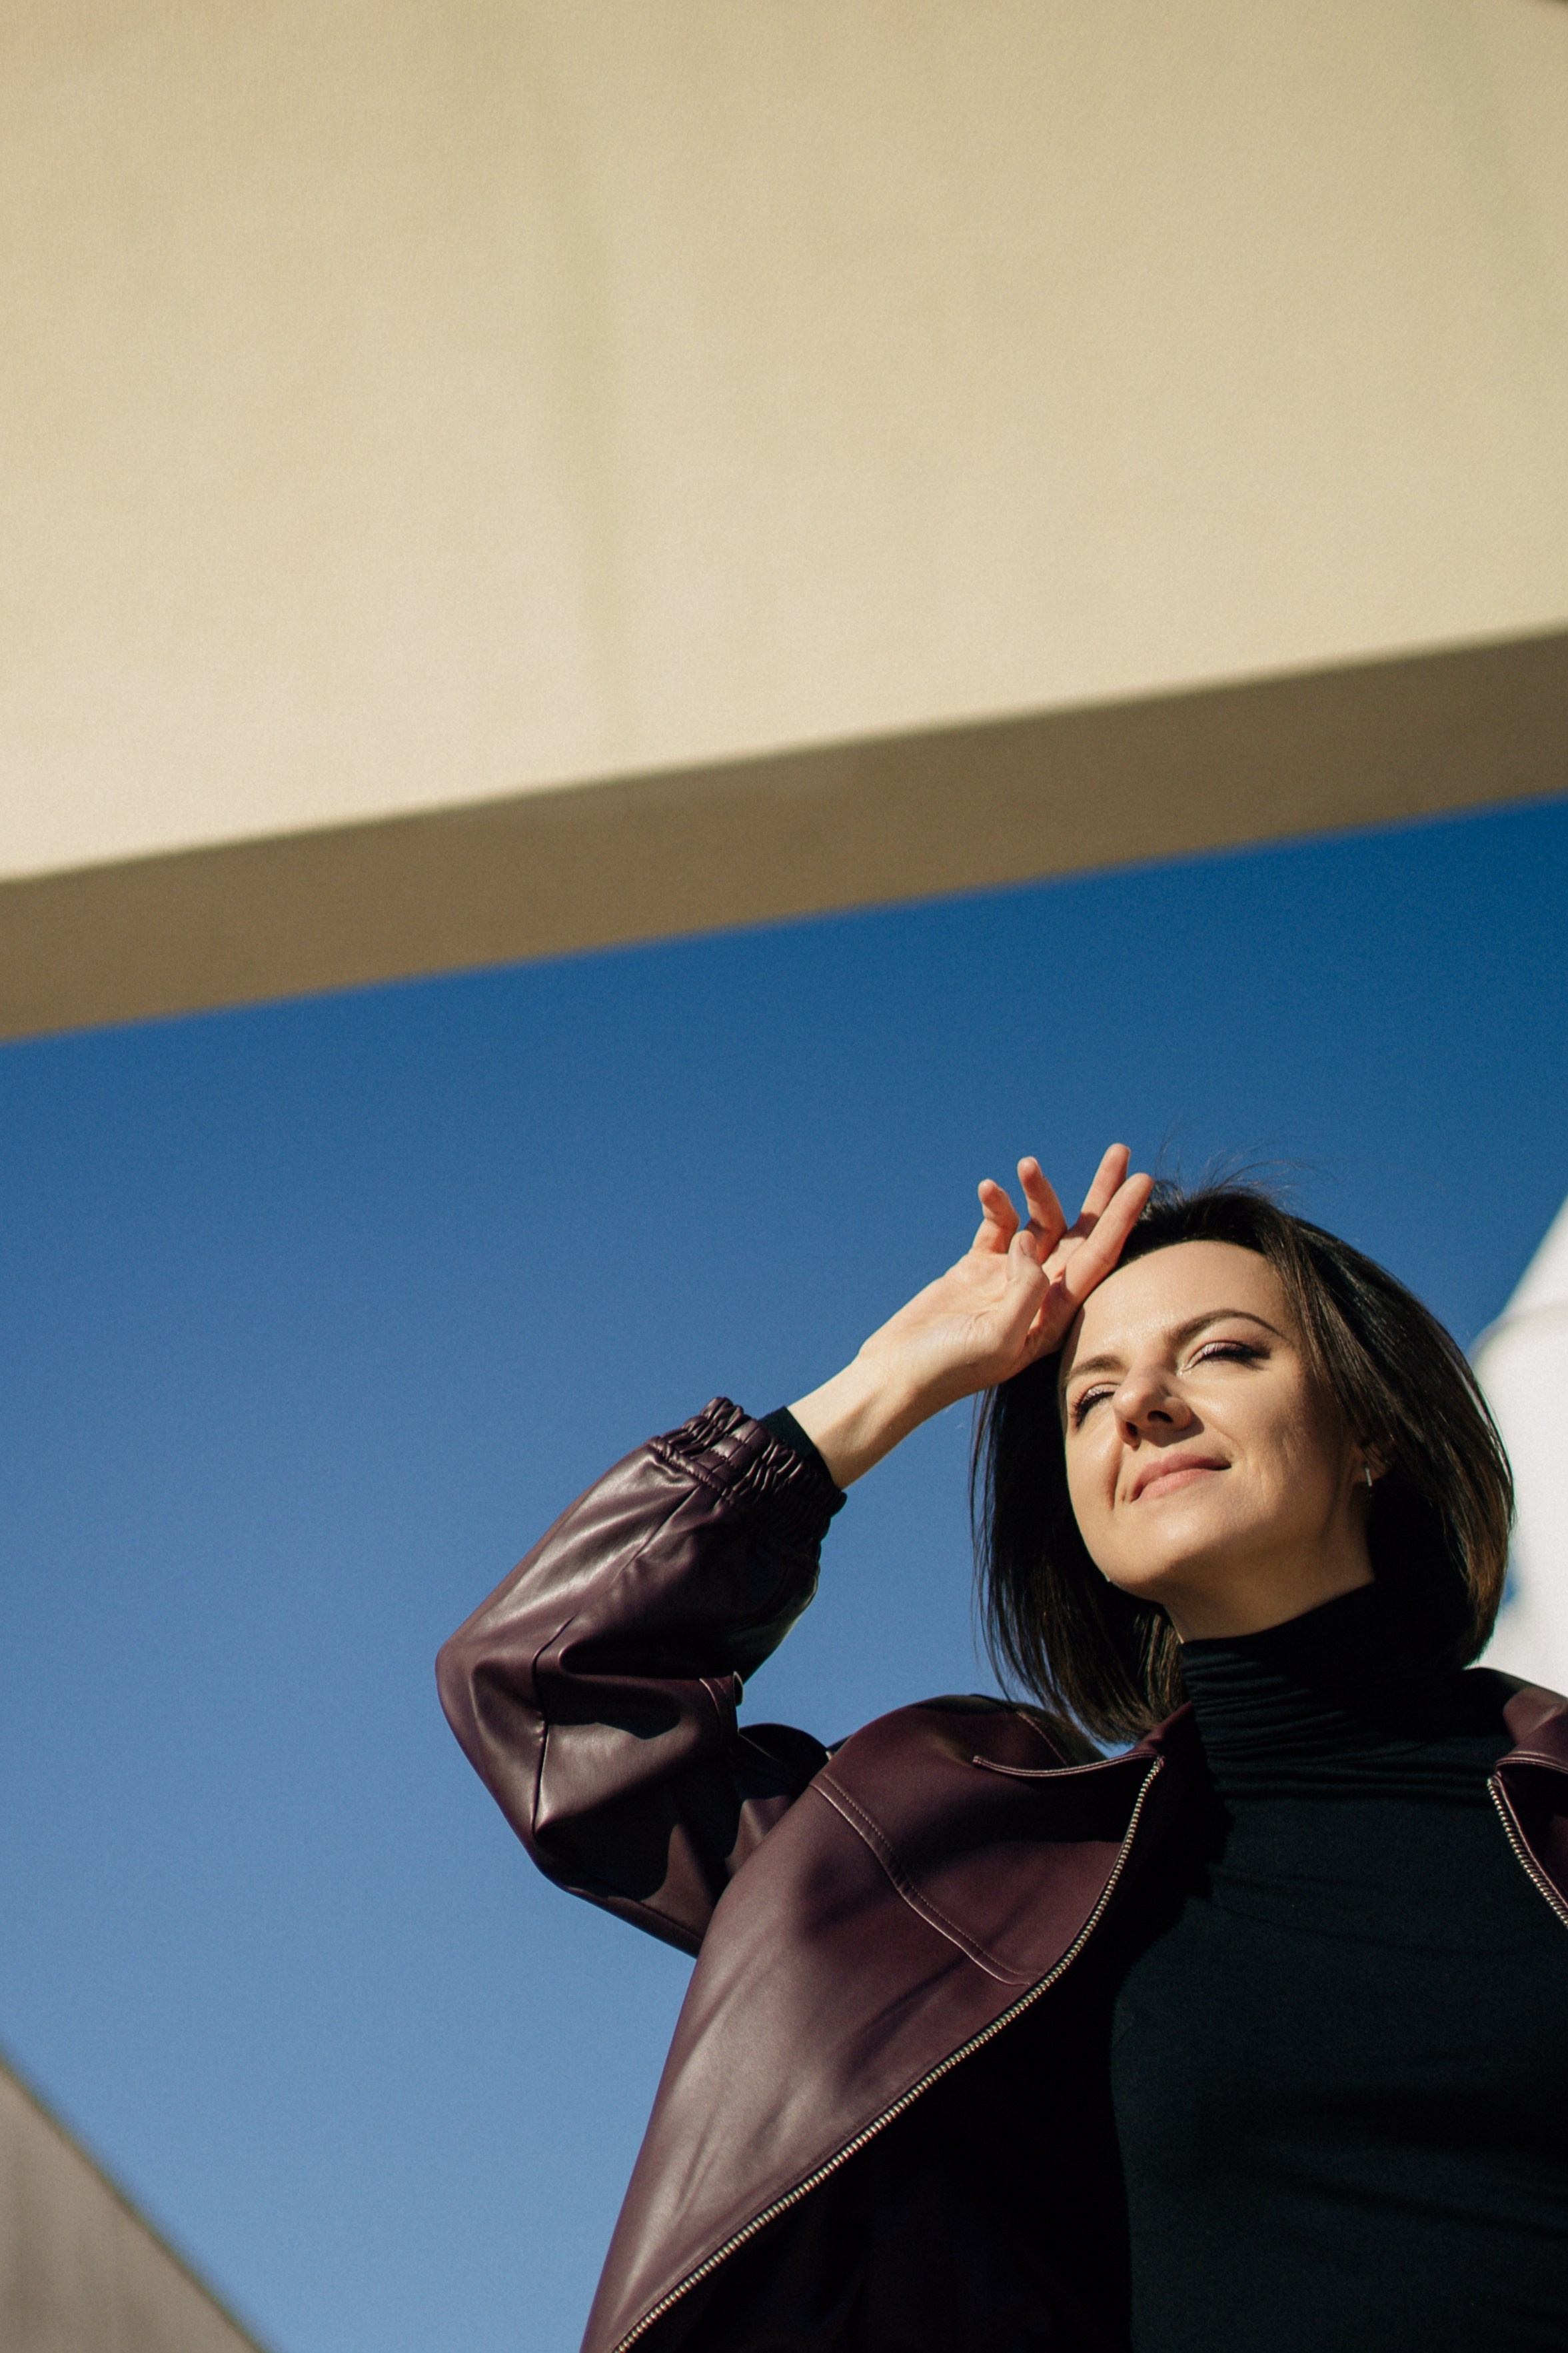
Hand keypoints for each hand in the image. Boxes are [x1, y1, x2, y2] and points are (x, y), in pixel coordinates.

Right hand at [788, 1145, 1151, 1485]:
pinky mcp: (977, 1268)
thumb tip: (1031, 1243)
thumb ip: (1025, 1292)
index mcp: (1056, 1317)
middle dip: (1102, 1194)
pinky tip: (988, 1189)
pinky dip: (997, 1204)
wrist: (897, 1375)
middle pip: (1083, 1235)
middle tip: (1121, 1151)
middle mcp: (1040, 1295)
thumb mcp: (997, 1340)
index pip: (1099, 1258)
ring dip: (1038, 1192)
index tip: (1143, 1181)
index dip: (1123, 1219)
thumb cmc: (949, 1370)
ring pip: (1039, 1223)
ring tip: (1027, 1165)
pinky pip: (998, 1225)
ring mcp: (1008, 1279)